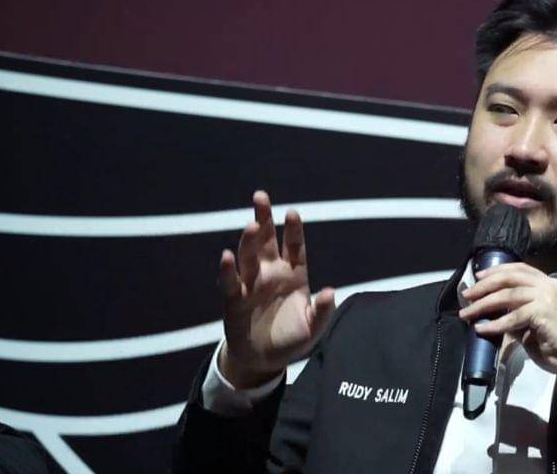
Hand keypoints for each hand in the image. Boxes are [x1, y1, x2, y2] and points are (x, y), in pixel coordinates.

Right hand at [217, 191, 335, 388]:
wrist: (263, 361)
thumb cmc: (291, 339)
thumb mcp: (312, 329)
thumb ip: (322, 312)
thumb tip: (330, 291)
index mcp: (294, 273)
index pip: (294, 245)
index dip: (293, 229)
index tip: (291, 212)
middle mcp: (271, 272)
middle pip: (268, 239)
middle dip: (264, 217)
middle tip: (260, 196)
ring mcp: (252, 284)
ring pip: (248, 255)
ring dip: (249, 240)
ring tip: (252, 225)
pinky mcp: (234, 300)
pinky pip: (231, 282)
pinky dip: (228, 270)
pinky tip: (226, 257)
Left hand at [459, 262, 556, 406]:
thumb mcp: (537, 324)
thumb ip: (520, 314)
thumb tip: (496, 313)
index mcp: (550, 284)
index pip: (520, 269)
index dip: (497, 271)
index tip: (479, 276)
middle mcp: (549, 285)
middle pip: (511, 277)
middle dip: (485, 285)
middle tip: (467, 294)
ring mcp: (548, 297)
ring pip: (508, 295)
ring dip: (484, 304)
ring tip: (468, 313)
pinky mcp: (543, 313)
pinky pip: (513, 316)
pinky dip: (495, 324)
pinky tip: (483, 329)